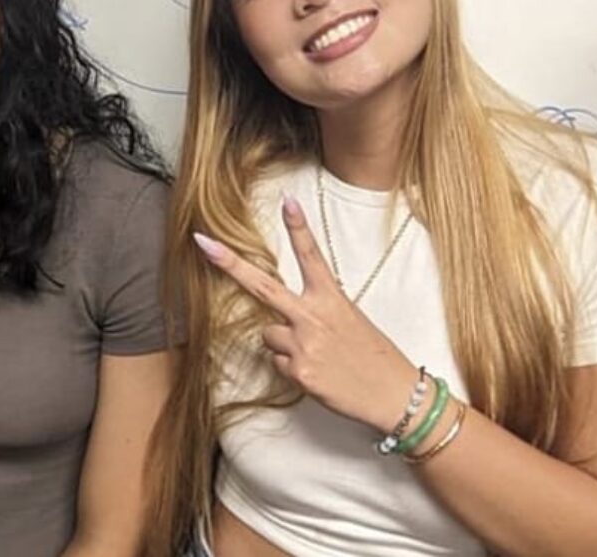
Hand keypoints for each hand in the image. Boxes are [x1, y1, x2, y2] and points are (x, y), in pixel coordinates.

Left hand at [193, 195, 418, 432]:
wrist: (393, 394)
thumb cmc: (374, 357)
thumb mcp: (351, 320)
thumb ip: (318, 311)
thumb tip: (286, 316)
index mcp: (331, 298)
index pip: (311, 256)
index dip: (298, 227)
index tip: (288, 201)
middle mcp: (313, 316)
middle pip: (262, 285)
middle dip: (229, 263)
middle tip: (203, 242)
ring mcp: (303, 343)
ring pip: (267, 335)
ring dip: (283, 344)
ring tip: (315, 355)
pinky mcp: (299, 371)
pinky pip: (278, 363)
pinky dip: (293, 369)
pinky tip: (318, 373)